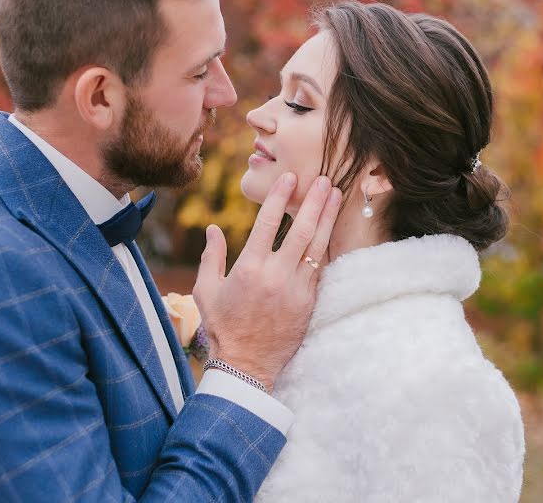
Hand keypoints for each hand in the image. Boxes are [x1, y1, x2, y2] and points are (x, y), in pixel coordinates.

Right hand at [193, 173, 341, 390]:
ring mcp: (296, 289)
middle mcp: (276, 276)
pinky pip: (320, 268)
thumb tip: (213, 229)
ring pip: (317, 246)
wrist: (247, 365)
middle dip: (314, 202)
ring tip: (336, 195)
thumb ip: (211, 257)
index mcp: (249, 269)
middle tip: (323, 179)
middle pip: (301, 230)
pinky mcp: (309, 302)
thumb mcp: (206, 291)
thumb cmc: (223, 326)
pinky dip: (327, 245)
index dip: (279, 198)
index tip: (289, 177)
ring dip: (327, 218)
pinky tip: (333, 228)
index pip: (268, 224)